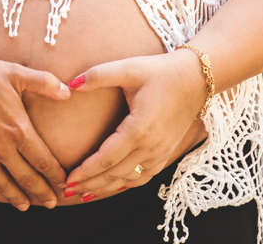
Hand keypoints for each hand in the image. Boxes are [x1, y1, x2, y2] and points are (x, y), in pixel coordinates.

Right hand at [0, 57, 70, 210]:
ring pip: (2, 185)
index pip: (43, 161)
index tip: (64, 184)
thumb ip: (44, 82)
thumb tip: (67, 92)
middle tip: (50, 204)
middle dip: (41, 193)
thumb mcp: (15, 73)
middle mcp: (2, 149)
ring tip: (23, 206)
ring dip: (15, 197)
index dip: (56, 175)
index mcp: (18, 131)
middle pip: (26, 178)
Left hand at [62, 51, 207, 200]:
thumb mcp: (129, 68)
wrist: (196, 79)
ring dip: (106, 188)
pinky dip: (126, 184)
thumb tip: (70, 84)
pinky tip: (113, 187)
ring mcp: (161, 152)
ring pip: (129, 179)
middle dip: (90, 185)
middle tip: (67, 192)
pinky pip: (144, 176)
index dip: (85, 172)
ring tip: (84, 194)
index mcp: (139, 129)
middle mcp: (151, 147)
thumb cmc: (160, 71)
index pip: (106, 159)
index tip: (67, 180)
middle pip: (115, 174)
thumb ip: (98, 75)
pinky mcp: (167, 153)